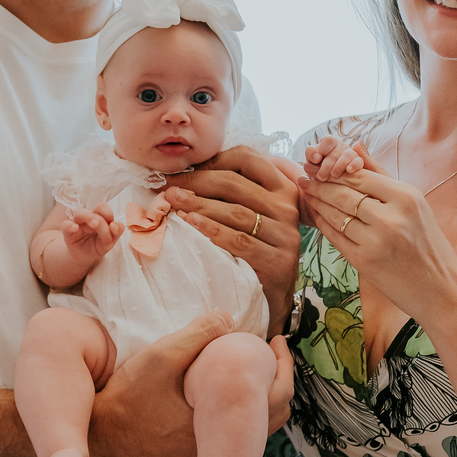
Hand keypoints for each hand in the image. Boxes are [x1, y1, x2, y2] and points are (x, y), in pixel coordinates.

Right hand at [62, 204, 123, 260]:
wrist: (84, 257)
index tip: (113, 226)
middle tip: (101, 224)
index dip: (108, 214)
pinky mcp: (68, 232)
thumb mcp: (109, 242)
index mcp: (100, 218)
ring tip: (94, 224)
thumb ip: (115, 233)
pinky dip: (70, 225)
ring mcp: (78, 223)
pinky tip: (74, 228)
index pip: (103, 208)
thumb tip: (117, 225)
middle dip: (101, 215)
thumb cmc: (97, 246)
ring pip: (80, 213)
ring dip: (88, 217)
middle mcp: (89, 218)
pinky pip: (66, 225)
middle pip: (94, 209)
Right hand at [89, 313, 293, 456]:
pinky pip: (228, 446)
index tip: (277, 341)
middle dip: (276, 382)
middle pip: (271, 419)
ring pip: (251, 435)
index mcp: (222, 427)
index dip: (284, 366)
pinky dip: (236, 420)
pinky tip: (224, 399)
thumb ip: (198, 334)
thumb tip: (230, 318)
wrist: (97, 434)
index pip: (276, 399)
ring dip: (257, 402)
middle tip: (273, 354)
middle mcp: (220, 454)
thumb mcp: (162, 356)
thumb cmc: (128, 396)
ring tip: (253, 372)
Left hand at [163, 148, 300, 335]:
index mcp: (282, 188)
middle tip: (168, 187)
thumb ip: (231, 192)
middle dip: (196, 182)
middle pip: (235, 183)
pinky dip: (212, 230)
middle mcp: (287, 207)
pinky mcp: (278, 261)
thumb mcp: (251, 215)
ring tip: (172, 203)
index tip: (185, 170)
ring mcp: (286, 234)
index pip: (248, 158)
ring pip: (235, 211)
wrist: (272, 297)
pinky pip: (239, 241)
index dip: (213, 160)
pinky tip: (190, 224)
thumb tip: (186, 173)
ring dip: (199, 205)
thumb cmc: (254, 250)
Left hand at [298, 165, 456, 330]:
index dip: (335, 170)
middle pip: (344, 194)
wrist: (439, 288)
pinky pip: (335, 236)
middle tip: (306, 177)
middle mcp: (391, 217)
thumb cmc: (428, 243)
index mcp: (406, 197)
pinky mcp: (364, 261)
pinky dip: (323, 223)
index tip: (319, 165)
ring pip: (336, 214)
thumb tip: (356, 146)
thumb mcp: (415, 203)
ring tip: (307, 192)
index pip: (360, 176)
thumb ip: (382, 174)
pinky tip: (317, 215)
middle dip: (320, 184)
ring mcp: (376, 240)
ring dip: (317, 202)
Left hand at [303, 135, 366, 180]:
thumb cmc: (319, 169)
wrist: (330, 183)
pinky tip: (348, 171)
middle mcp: (340, 146)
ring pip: (347, 155)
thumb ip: (311, 155)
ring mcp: (351, 154)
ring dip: (339, 166)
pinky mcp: (359, 163)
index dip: (322, 148)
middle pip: (335, 150)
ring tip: (333, 176)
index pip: (327, 140)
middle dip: (327, 165)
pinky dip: (354, 165)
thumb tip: (316, 157)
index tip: (316, 160)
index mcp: (328, 144)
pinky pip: (359, 161)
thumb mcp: (312, 162)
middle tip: (321, 177)